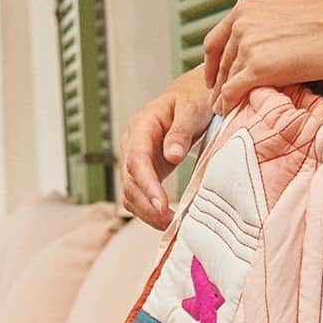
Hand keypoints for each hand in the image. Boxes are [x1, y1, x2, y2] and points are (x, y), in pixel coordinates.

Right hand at [119, 66, 213, 229]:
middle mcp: (133, 143)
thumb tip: (172, 156)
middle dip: (147, 205)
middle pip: (130, 180)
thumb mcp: (192, 109)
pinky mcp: (146, 170)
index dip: (147, 184)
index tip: (161, 204)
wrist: (191, 95)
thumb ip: (181, 132)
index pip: (137, 159)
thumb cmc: (193, 99)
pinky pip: (139, 194)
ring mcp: (137, 158)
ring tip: (170, 226)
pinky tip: (166, 221)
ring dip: (146, 212)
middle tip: (169, 223)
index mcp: (142, 125)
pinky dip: (149, 210)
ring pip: (130, 192)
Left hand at [203, 0, 322, 113]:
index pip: (216, 40)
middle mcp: (242, 23)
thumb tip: (263, 51)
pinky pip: (233, 91)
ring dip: (224, 96)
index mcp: (247, 8)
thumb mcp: (287, 16)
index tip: (213, 78)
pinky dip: (229, 104)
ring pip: (226, 78)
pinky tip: (230, 112)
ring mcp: (249, 44)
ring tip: (226, 110)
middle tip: (219, 101)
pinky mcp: (259, 67)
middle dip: (218, 83)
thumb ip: (267, 29)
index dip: (211, 63)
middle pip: (220, 61)